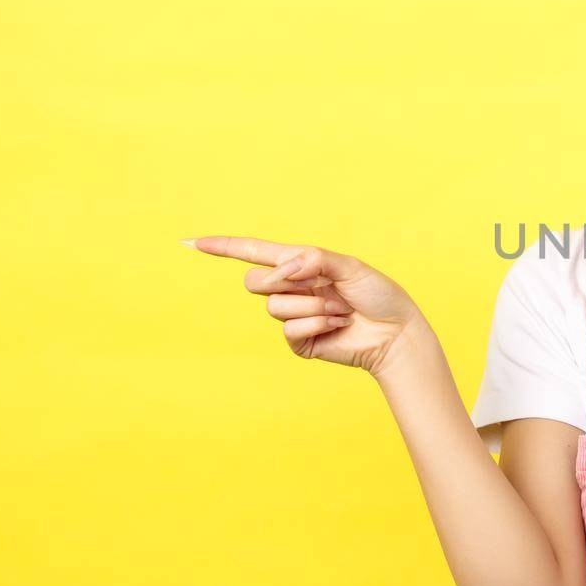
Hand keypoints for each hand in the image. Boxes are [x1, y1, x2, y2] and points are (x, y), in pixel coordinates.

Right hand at [186, 234, 429, 376]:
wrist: (395, 332)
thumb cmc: (378, 294)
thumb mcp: (348, 266)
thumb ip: (313, 260)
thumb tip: (281, 268)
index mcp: (301, 264)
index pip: (254, 253)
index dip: (223, 248)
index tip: (191, 243)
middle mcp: (292, 289)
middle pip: (254, 282)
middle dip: (280, 281)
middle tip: (319, 284)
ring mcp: (294, 316)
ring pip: (275, 307)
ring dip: (313, 304)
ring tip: (341, 307)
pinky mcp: (300, 342)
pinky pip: (290, 330)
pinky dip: (317, 323)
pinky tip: (339, 323)